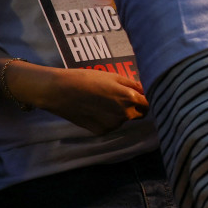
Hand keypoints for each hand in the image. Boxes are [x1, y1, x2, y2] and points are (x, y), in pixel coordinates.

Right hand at [19, 66, 147, 133]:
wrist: (59, 91)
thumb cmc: (86, 79)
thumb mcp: (113, 76)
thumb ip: (132, 85)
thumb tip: (144, 90)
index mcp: (130, 98)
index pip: (148, 104)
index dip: (145, 99)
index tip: (139, 95)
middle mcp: (124, 115)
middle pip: (139, 114)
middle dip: (135, 107)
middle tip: (122, 97)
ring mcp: (112, 125)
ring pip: (123, 120)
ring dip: (119, 112)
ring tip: (102, 100)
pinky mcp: (101, 131)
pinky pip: (110, 125)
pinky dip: (107, 119)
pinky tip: (94, 108)